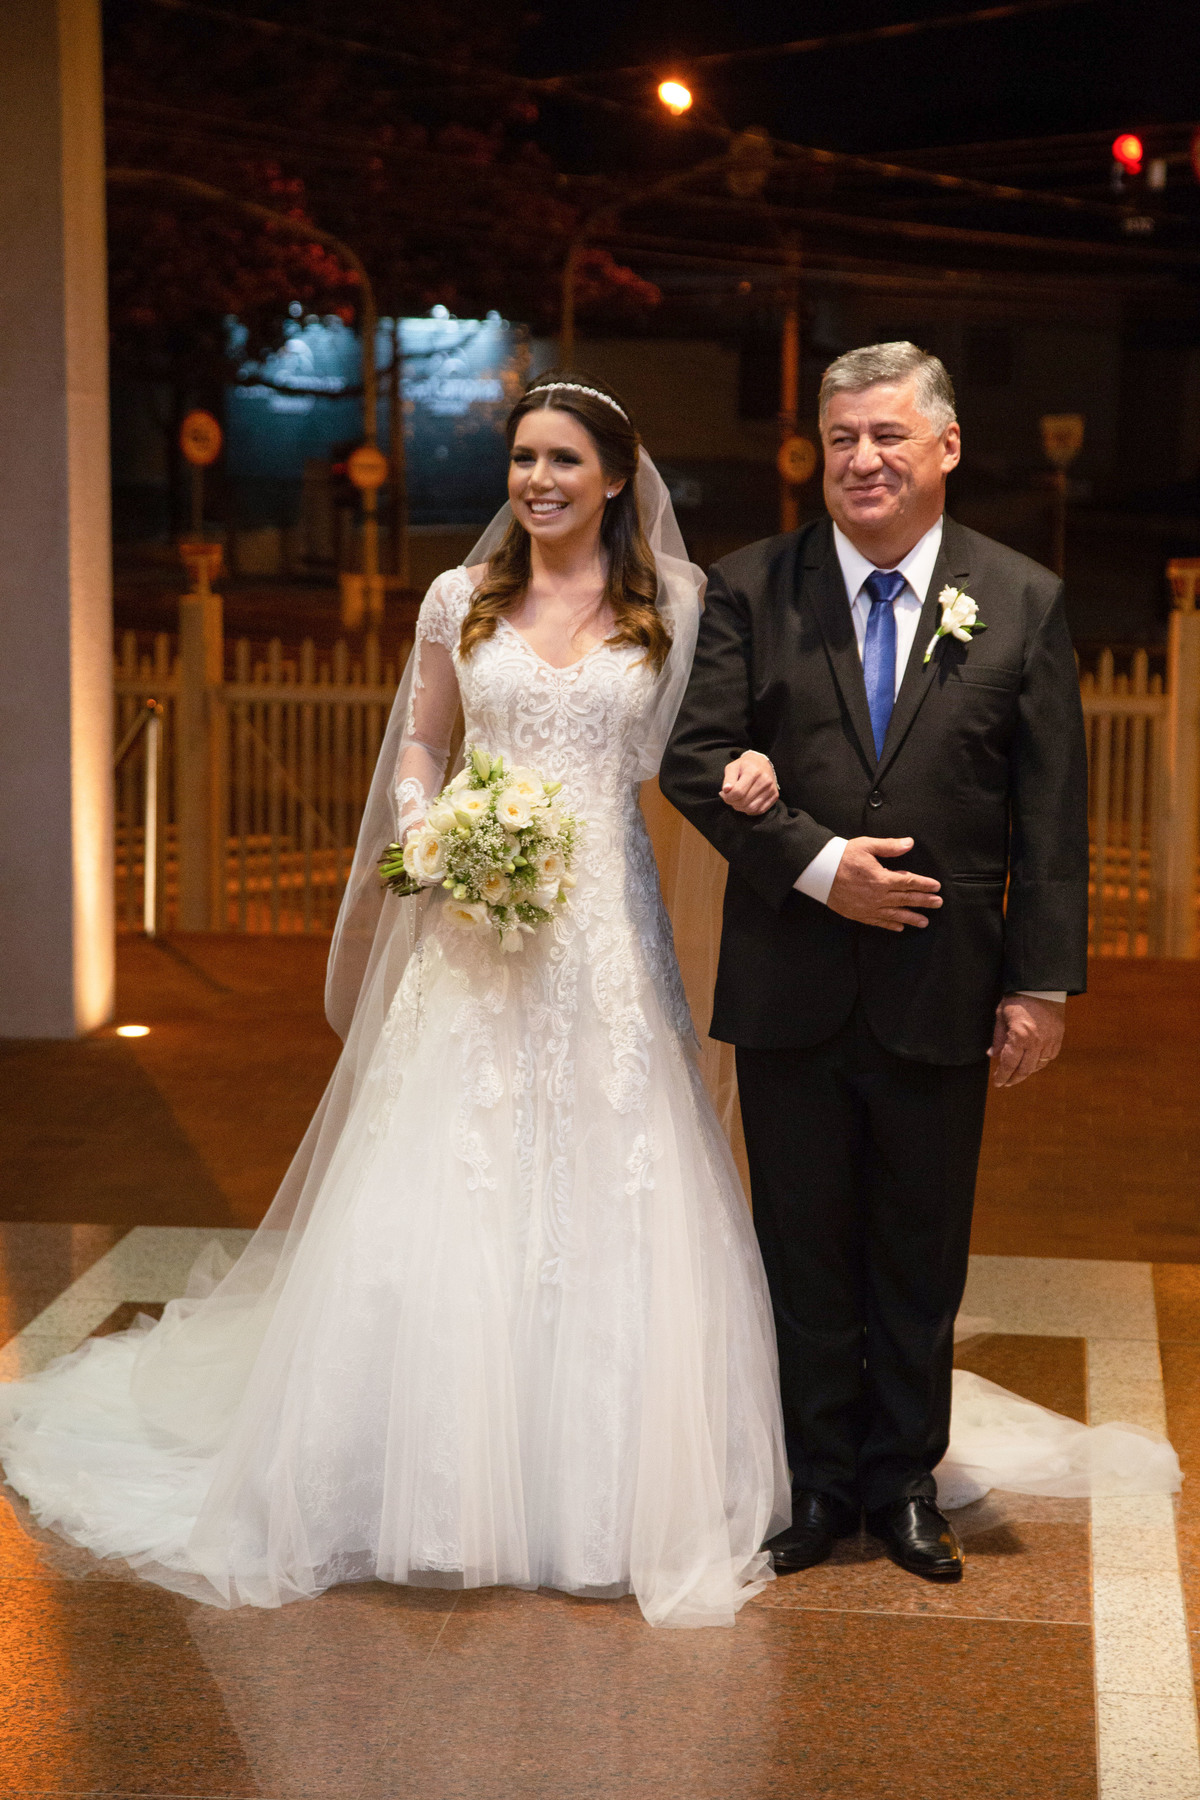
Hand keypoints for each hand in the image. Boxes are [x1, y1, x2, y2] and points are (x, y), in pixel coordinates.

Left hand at [720, 751, 778, 815]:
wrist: (761, 763)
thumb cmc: (744, 766)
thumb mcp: (732, 768)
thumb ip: (728, 779)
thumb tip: (725, 791)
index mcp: (753, 771)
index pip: (738, 792)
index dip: (727, 797)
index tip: (723, 794)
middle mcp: (765, 780)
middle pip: (744, 802)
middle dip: (732, 802)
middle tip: (729, 797)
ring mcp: (771, 789)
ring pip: (751, 808)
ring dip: (740, 808)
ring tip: (736, 800)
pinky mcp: (775, 796)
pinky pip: (759, 810)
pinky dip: (750, 810)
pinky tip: (745, 802)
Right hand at [826, 837, 942, 931]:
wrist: (819, 872)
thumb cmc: (843, 857)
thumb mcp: (867, 846)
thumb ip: (889, 846)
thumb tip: (909, 843)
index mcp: (882, 878)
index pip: (909, 882)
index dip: (924, 884)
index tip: (936, 887)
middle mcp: (878, 896)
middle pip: (906, 900)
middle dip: (924, 902)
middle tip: (938, 904)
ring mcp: (869, 907)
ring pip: (895, 915)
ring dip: (911, 918)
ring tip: (924, 922)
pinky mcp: (859, 914)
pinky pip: (878, 922)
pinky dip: (890, 925)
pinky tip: (899, 927)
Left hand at [989, 995, 1064, 1087]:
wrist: (1042, 986)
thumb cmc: (1018, 999)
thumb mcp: (1001, 1016)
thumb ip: (998, 1038)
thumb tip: (993, 1055)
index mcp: (1020, 1036)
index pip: (1009, 1064)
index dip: (1002, 1076)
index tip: (998, 1083)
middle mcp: (1036, 1042)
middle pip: (1024, 1070)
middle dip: (1014, 1079)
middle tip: (1006, 1083)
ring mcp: (1049, 1041)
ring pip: (1038, 1066)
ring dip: (1027, 1072)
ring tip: (1017, 1074)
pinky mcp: (1058, 1038)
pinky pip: (1049, 1057)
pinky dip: (1039, 1063)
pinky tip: (1032, 1063)